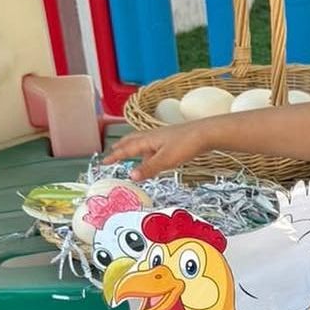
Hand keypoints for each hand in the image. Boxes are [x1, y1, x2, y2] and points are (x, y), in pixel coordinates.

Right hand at [102, 119, 217, 180]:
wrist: (206, 133)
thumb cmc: (185, 145)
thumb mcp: (166, 160)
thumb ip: (149, 168)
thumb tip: (131, 176)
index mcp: (147, 140)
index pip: (126, 148)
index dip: (115, 155)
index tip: (104, 161)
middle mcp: (152, 136)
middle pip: (132, 140)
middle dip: (121, 146)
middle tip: (112, 151)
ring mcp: (162, 136)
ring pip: (143, 141)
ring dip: (133, 147)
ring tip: (130, 153)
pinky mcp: (172, 138)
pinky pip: (153, 144)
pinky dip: (147, 150)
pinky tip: (153, 155)